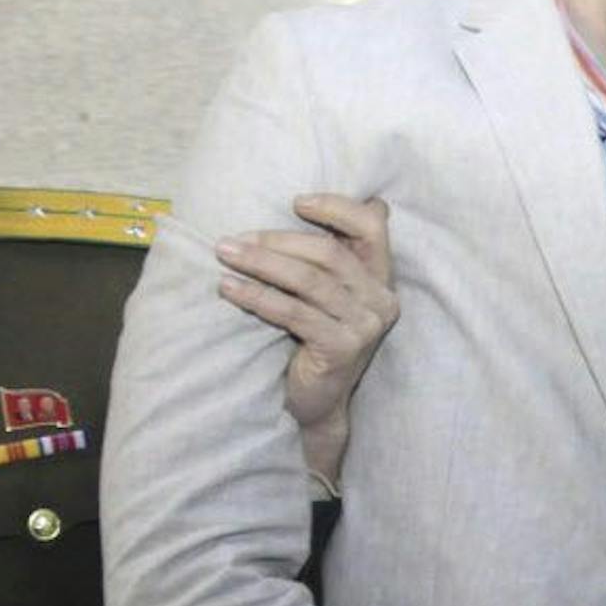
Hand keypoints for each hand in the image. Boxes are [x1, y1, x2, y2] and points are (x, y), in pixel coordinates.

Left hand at [216, 194, 398, 483]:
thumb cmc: (315, 339)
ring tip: (224, 256)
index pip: (373, 226)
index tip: (295, 202)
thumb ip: (326, 258)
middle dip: (276, 240)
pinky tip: (229, 289)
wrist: (318, 404)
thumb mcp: (328, 294)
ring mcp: (364, 326)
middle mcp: (381, 300)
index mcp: (382, 278)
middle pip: (329, 252)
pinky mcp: (341, 348)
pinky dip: (257, 297)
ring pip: (308, 280)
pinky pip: (293, 312)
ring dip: (260, 264)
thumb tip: (298, 203)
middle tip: (232, 239)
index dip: (337, 207)